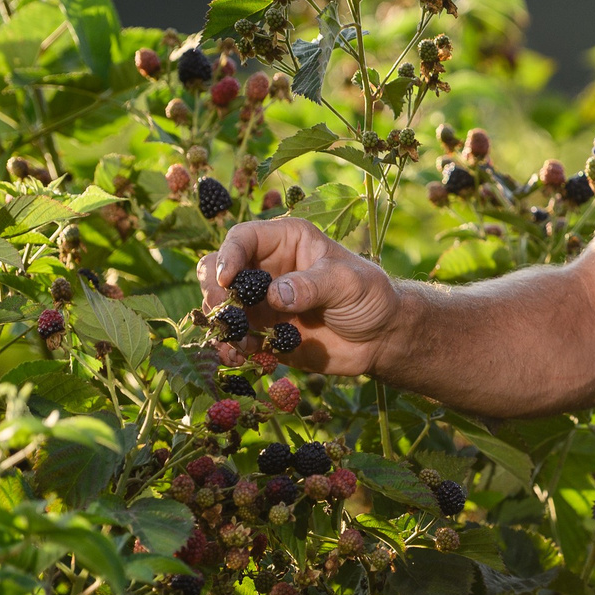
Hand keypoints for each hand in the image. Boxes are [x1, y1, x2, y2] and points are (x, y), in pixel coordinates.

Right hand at [197, 216, 406, 376]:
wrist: (380, 338)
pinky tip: (239, 356)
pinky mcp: (263, 332)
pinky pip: (234, 338)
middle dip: (214, 291)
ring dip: (221, 324)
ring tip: (236, 341)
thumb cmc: (369, 296)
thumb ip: (312, 286)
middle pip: (218, 270)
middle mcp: (266, 268)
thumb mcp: (347, 283)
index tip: (228, 280)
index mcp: (286, 241)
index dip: (229, 255)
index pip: (243, 238)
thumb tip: (274, 296)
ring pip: (221, 307)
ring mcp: (261, 302)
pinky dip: (231, 347)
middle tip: (225, 313)